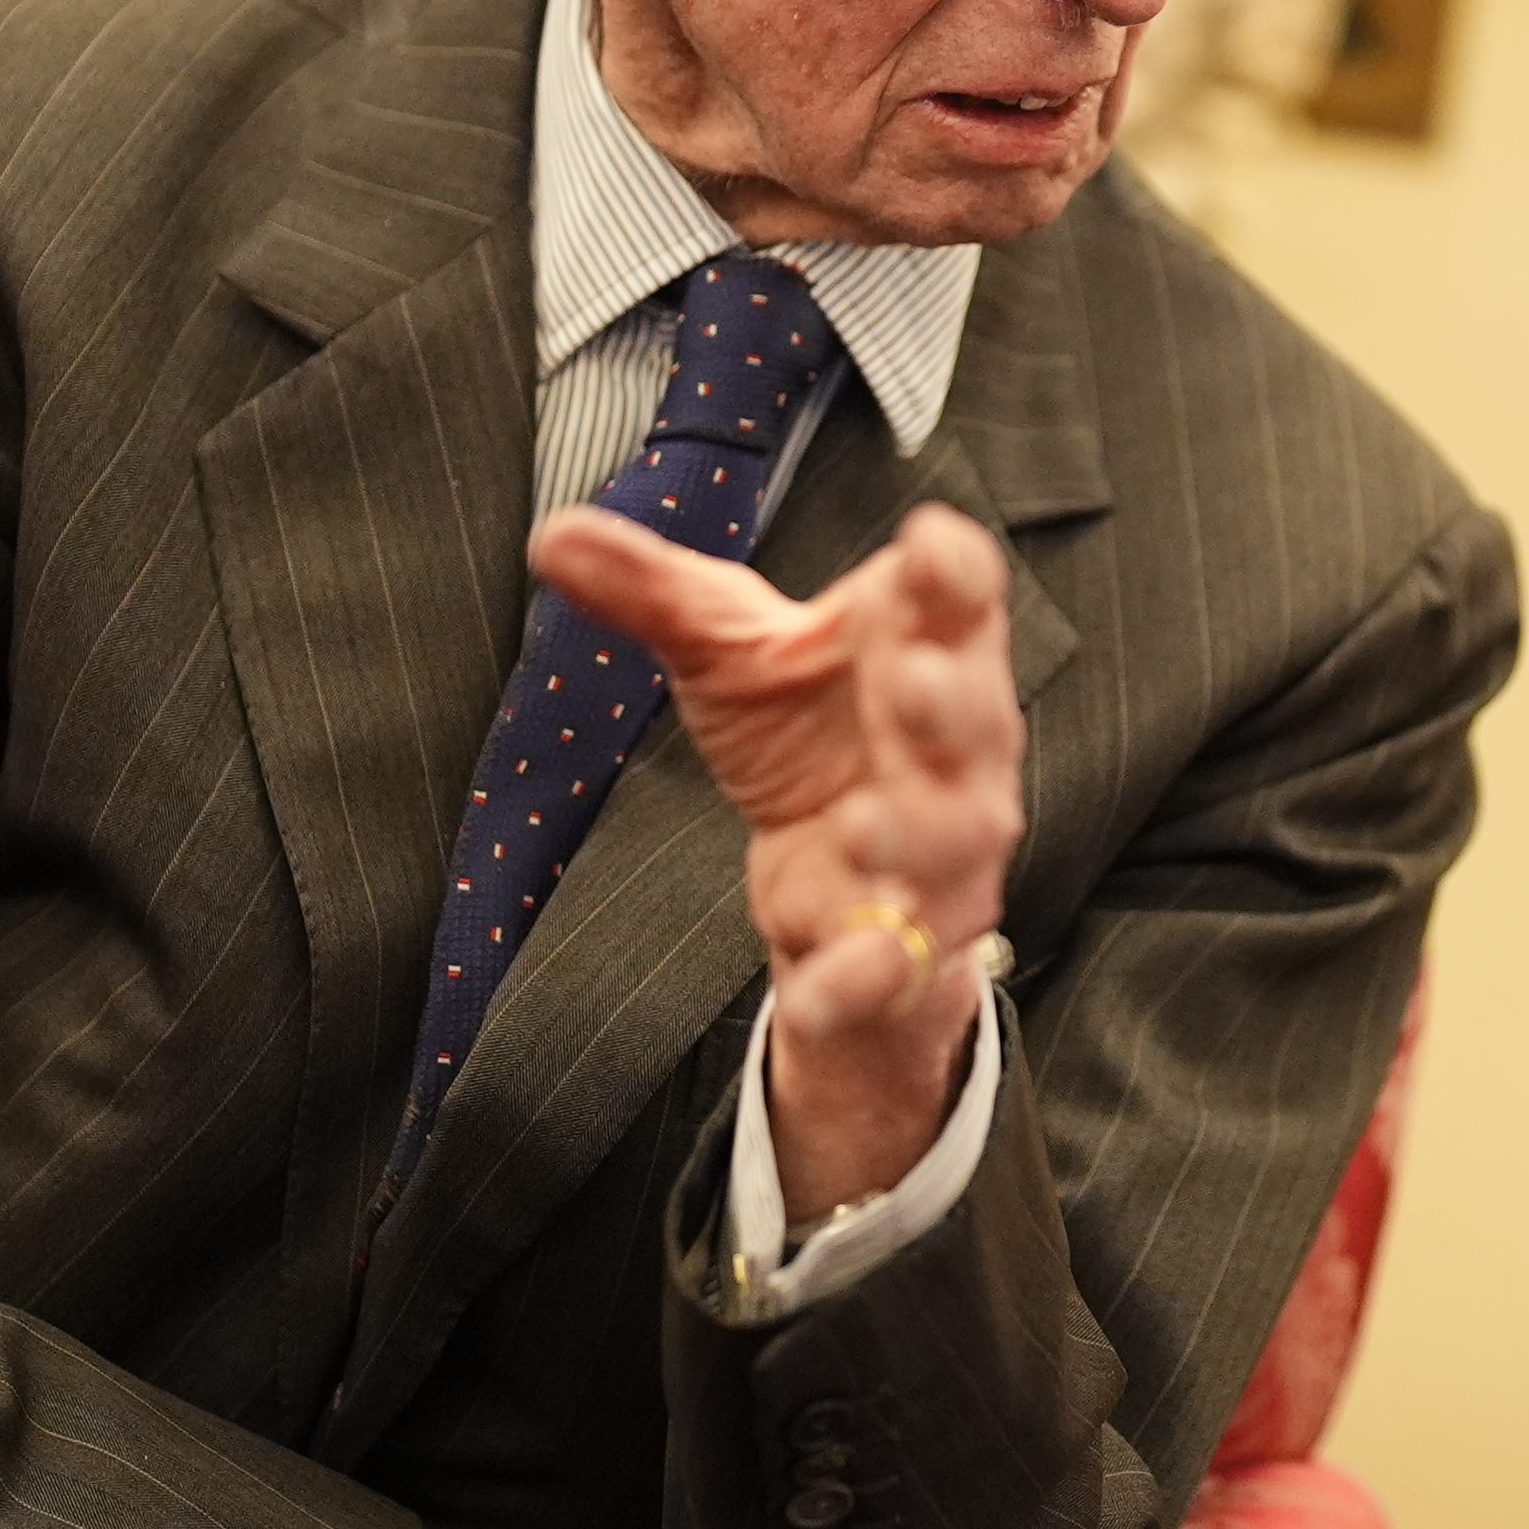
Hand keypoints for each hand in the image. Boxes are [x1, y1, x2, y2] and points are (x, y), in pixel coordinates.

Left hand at [532, 496, 1023, 1214]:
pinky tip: (815, 993)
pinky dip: (861, 979)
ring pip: (954, 840)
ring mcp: (942, 845)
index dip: (950, 570)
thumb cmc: (801, 728)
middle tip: (908, 683)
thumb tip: (553, 534)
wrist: (825, 868)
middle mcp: (956, 743)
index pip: (958, 595)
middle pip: (974, 717)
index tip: (923, 542)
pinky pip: (897, 964)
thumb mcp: (728, 654)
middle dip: (949, 702)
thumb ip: (653, 592)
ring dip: (917, 836)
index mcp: (922, 644)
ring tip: (863, 827)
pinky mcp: (909, 937)